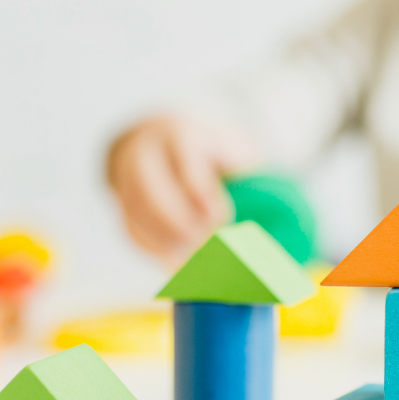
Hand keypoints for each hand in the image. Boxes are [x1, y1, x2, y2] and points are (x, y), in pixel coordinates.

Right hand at [107, 115, 257, 267]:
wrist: (157, 138)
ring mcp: (126, 177)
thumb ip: (247, 176)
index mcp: (179, 134)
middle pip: (148, 188)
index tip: (220, 218)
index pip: (184, 161)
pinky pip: (129, 228)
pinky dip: (152, 250)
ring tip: (193, 261)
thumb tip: (278, 222)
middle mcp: (145, 152)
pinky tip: (175, 265)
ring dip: (163, 240)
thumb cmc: (207, 151)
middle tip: (204, 245)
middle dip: (176, 221)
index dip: (200, 192)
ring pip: (134, 212)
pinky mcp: (120, 202)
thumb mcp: (231, 149)